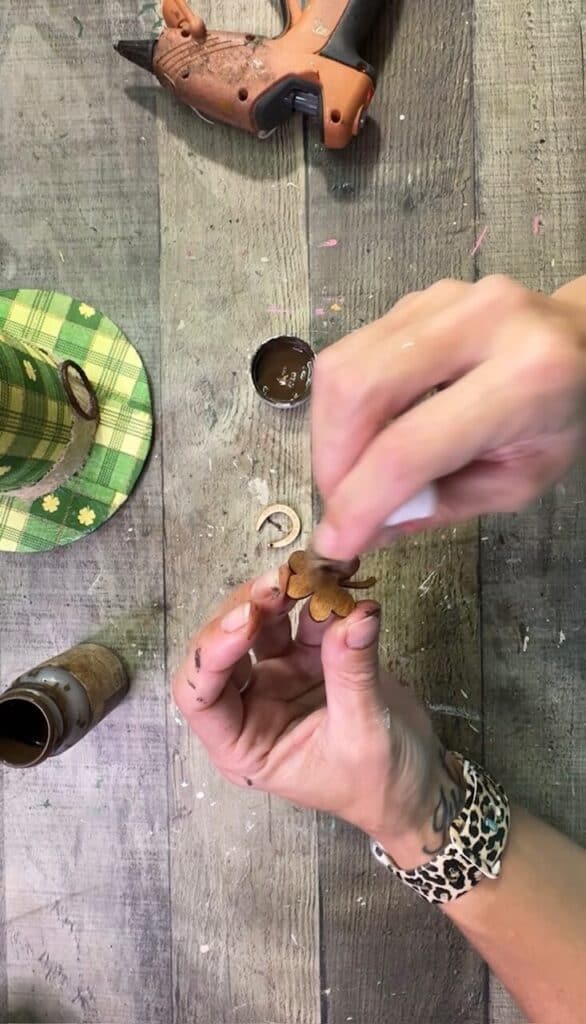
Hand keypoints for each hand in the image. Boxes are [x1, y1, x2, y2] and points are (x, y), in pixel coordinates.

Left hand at [172, 567, 460, 867]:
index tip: (245, 619)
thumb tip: (357, 613)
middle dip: (246, 611)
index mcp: (241, 743)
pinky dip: (318, 598)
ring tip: (309, 572)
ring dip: (280, 596)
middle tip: (279, 582)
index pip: (199, 696)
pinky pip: (304, 620)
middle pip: (224, 650)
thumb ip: (353, 671)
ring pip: (261, 625)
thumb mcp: (363, 733)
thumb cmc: (378, 782)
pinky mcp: (308, 659)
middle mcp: (250, 705)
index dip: (211, 653)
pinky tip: (337, 577)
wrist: (416, 785)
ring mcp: (277, 678)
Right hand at [311, 274, 585, 558]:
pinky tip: (362, 436)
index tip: (336, 542)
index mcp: (527, 376)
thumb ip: (443, 505)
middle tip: (339, 503)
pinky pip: (350, 353)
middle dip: (332, 460)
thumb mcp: (518, 481)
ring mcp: (441, 299)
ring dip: (328, 435)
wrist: (580, 342)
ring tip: (348, 474)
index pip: (412, 446)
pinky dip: (341, 408)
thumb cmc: (557, 419)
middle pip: (362, 390)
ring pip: (343, 366)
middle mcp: (482, 321)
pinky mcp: (415, 298)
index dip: (361, 501)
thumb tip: (365, 528)